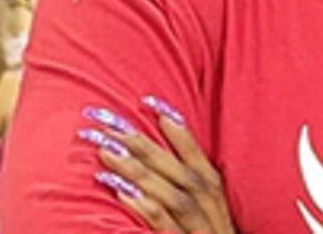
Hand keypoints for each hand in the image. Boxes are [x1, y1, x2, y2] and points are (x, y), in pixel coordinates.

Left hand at [81, 98, 232, 233]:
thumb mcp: (211, 215)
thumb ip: (192, 188)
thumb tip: (160, 159)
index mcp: (216, 195)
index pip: (196, 155)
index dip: (175, 128)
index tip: (148, 101)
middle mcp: (210, 208)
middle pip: (175, 169)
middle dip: (141, 143)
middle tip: (108, 123)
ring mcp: (198, 229)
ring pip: (167, 192)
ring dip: (136, 170)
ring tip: (105, 152)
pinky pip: (163, 223)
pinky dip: (144, 205)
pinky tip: (121, 192)